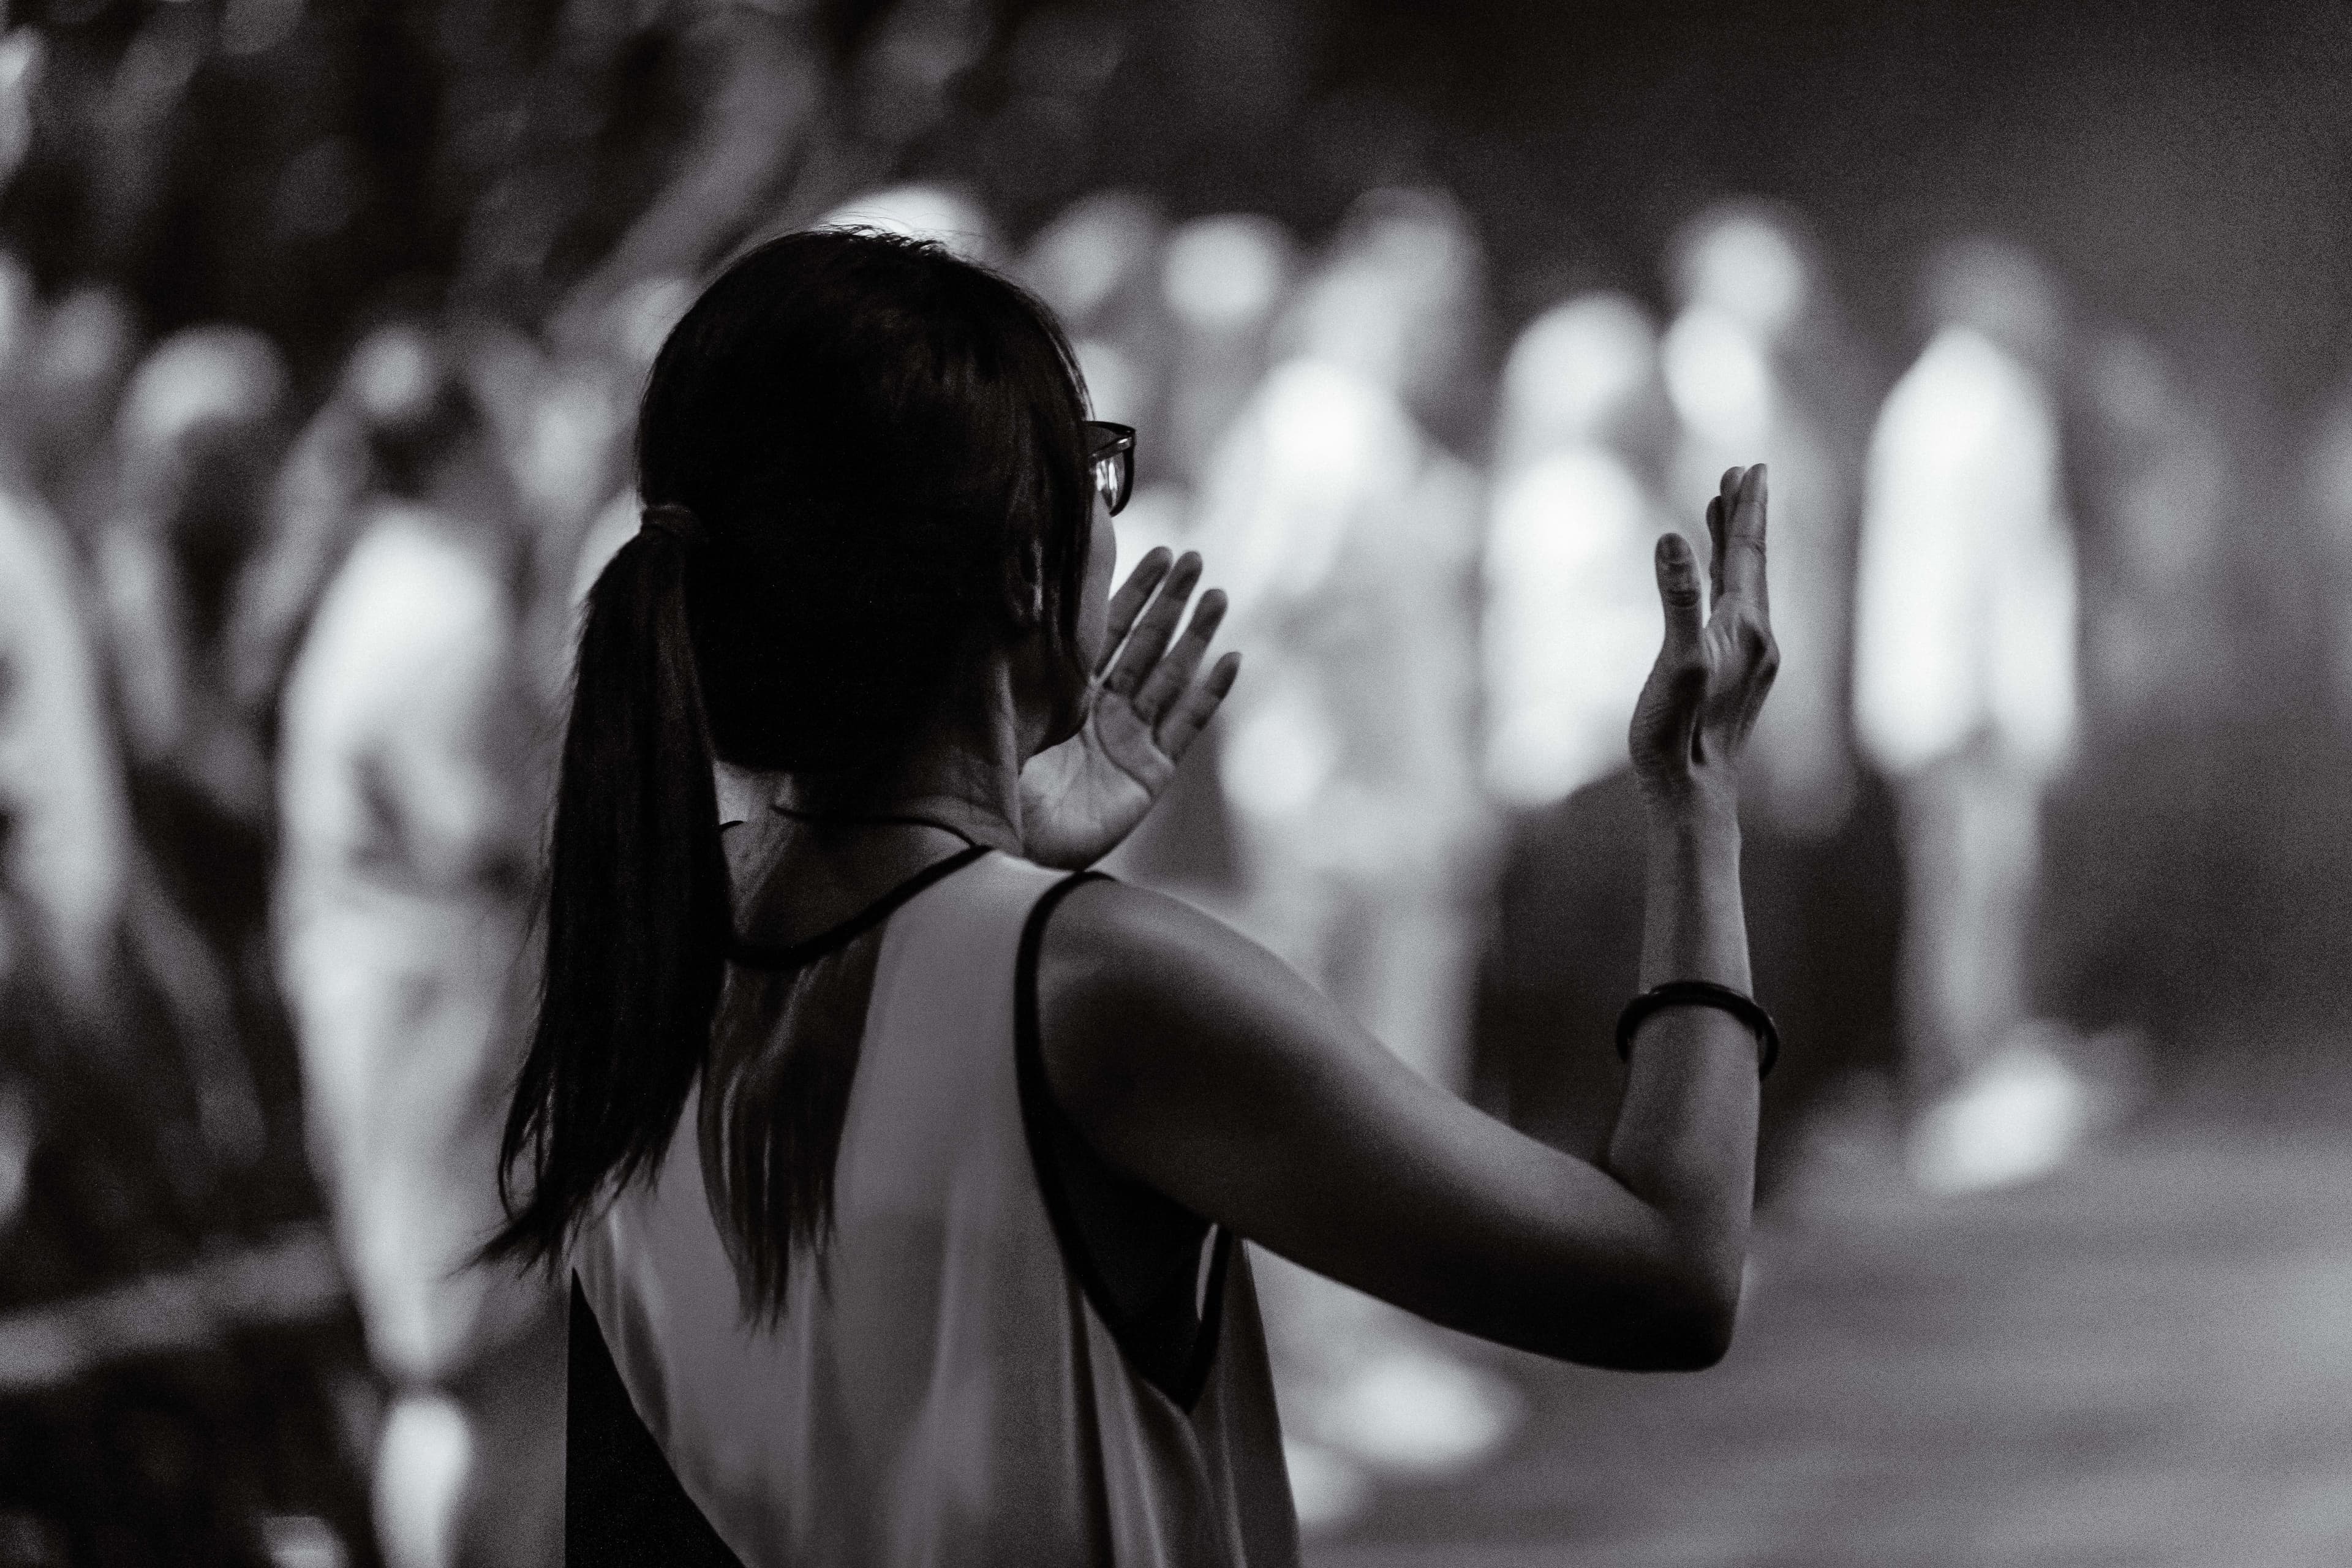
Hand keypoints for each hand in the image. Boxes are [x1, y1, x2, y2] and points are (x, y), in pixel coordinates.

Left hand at [1020, 548, 1240, 869]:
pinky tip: (1230, 659)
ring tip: (1218, 597)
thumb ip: (1026, 640)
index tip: (1160, 552)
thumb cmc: (989, 767)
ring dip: (1196, 636)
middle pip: (1145, 643)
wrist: (1000, 835)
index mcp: (1062, 687)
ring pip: (1171, 675)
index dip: (1136, 589)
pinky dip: (1210, 692)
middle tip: (1196, 560)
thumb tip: (1033, 571)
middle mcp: (1099, 709)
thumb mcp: (1005, 690)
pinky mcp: (1149, 774)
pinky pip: (1187, 725)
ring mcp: (1126, 741)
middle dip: (1171, 602)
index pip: (1108, 626)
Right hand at [1629, 464, 1777, 819]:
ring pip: (1742, 586)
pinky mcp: (1734, 676)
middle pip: (1751, 563)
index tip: (1751, 466)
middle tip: (1741, 472)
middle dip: (1743, 516)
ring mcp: (1749, 659)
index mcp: (1747, 628)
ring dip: (1732, 547)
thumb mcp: (1675, 662)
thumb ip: (1676, 599)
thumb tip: (1671, 538)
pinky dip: (1723, 582)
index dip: (1746, 508)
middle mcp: (1757, 638)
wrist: (1692, 794)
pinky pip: (1732, 611)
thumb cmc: (1678, 734)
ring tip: (1722, 511)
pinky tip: (1712, 585)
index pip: (1747, 553)